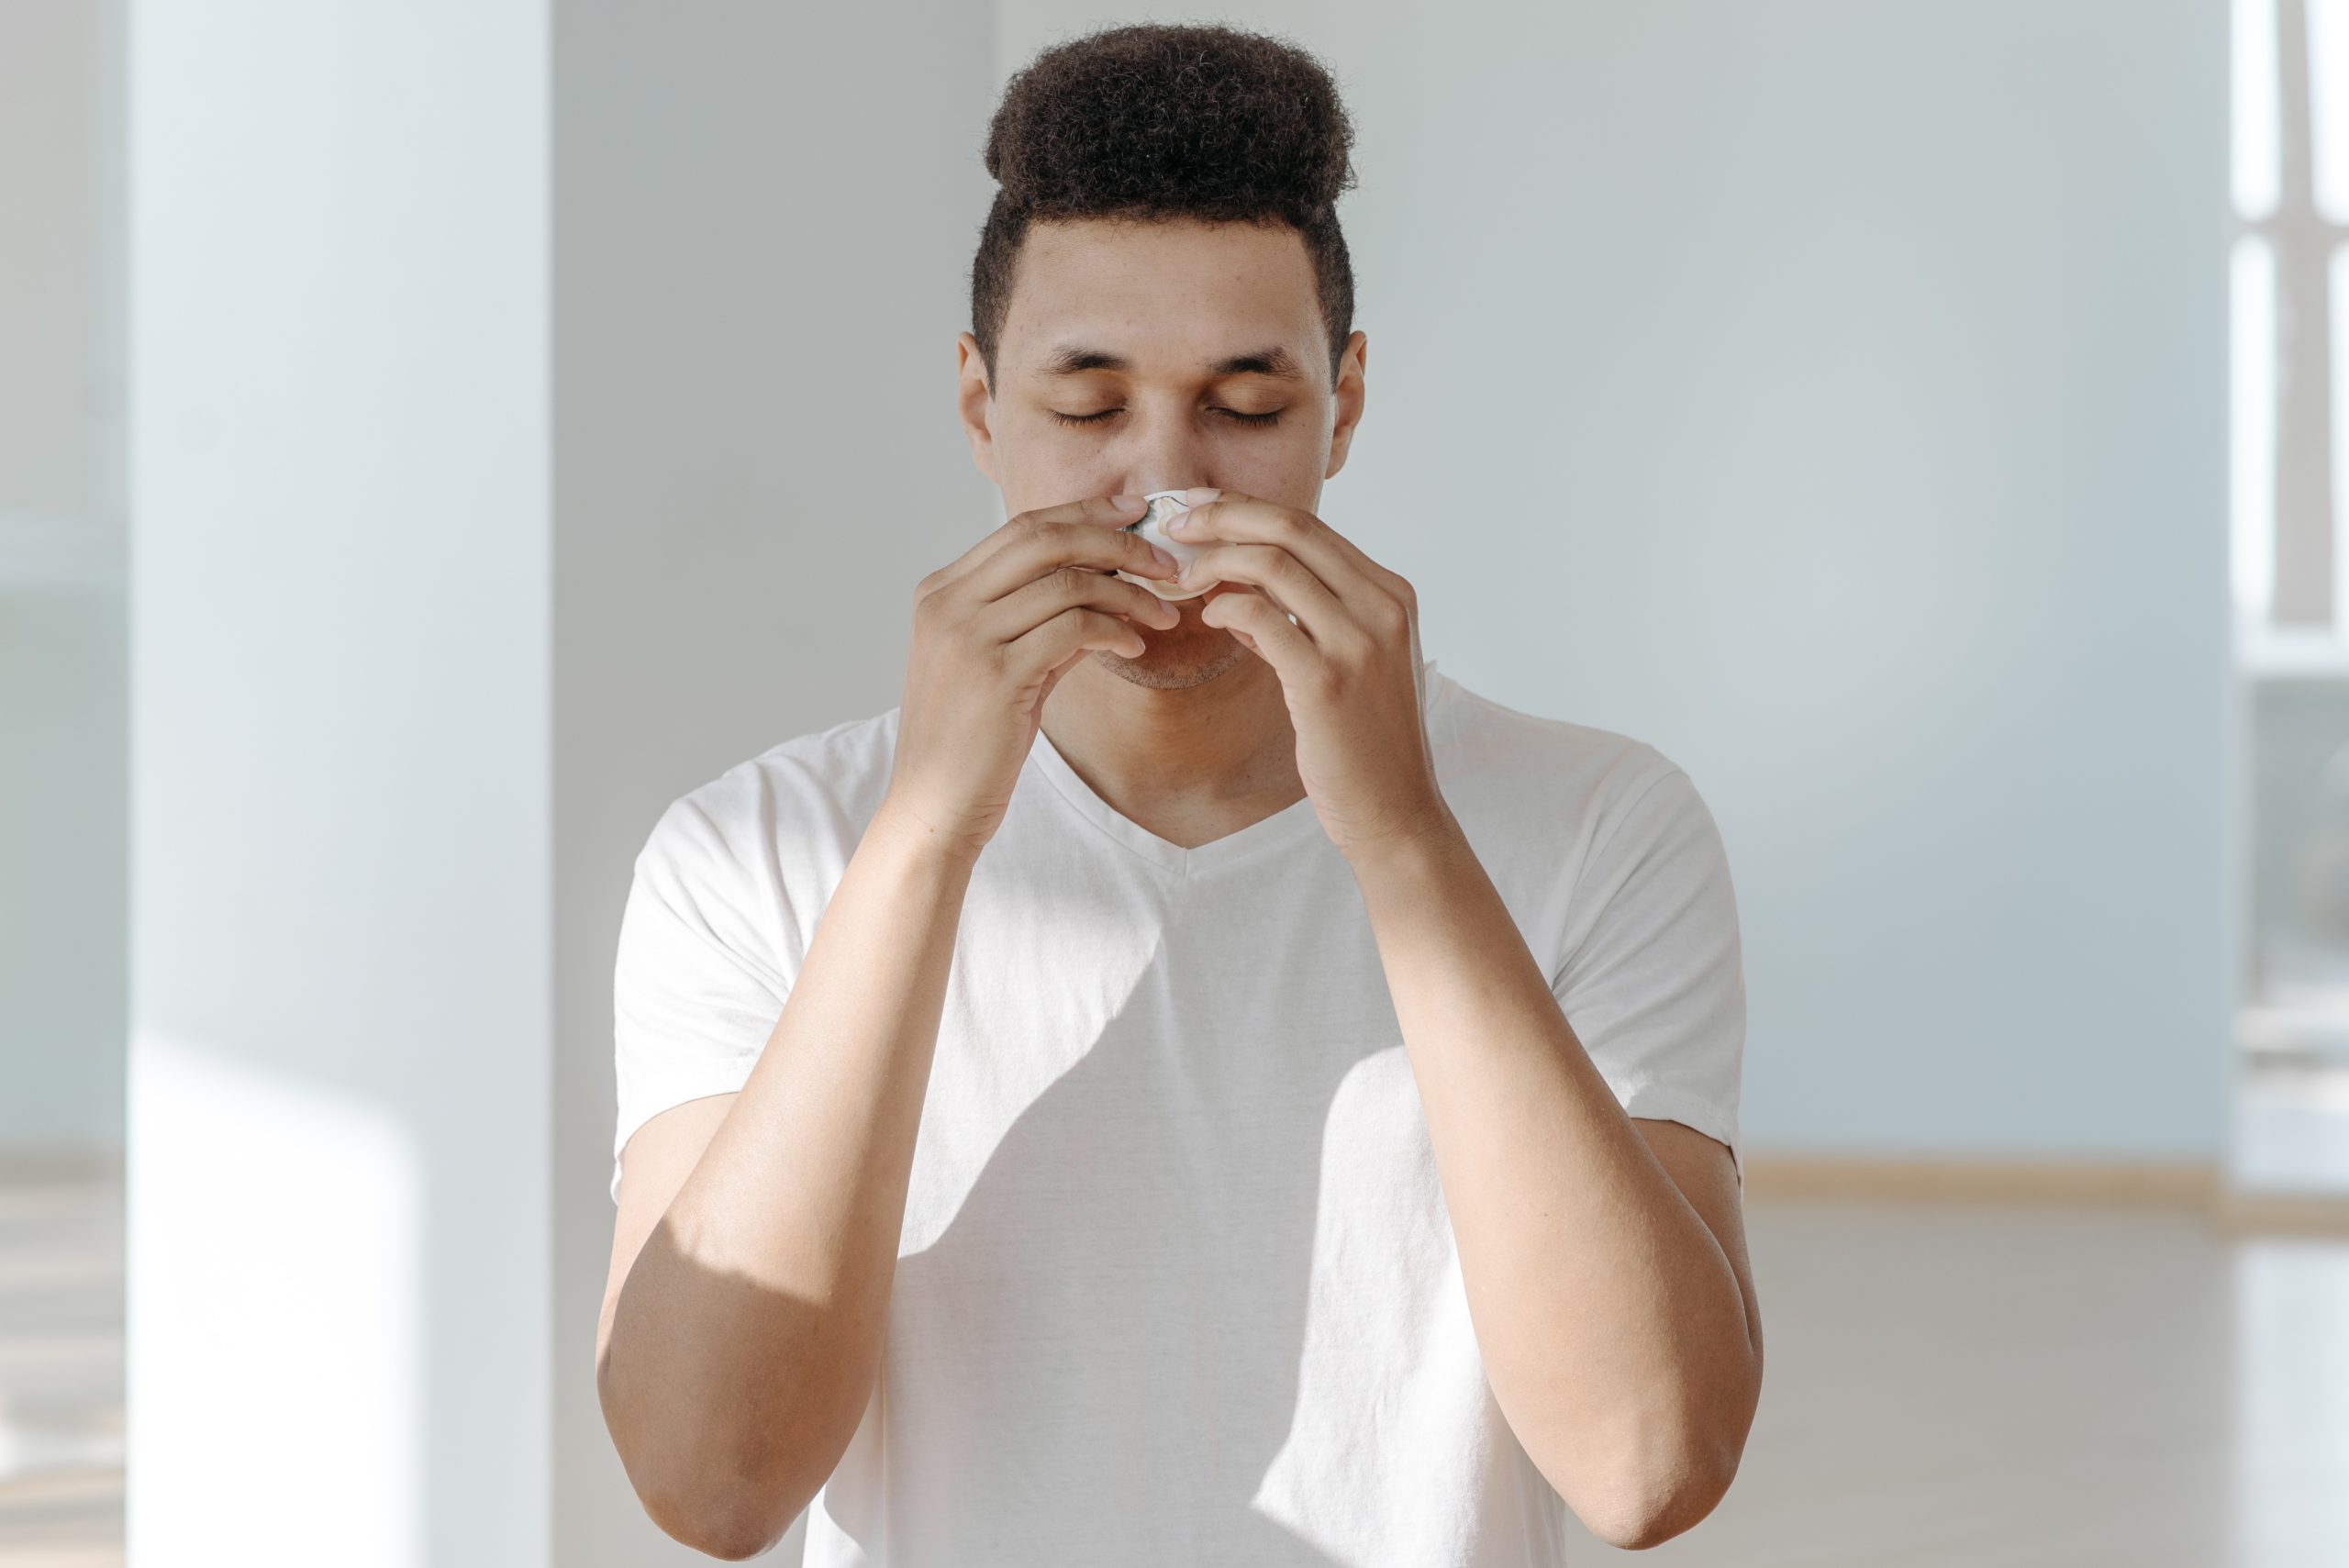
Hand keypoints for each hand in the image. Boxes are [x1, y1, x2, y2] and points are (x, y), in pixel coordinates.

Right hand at [881, 495, 1183, 860]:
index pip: (1023, 527)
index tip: (1135, 513)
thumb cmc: (970, 741)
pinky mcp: (996, 675)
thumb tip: (1107, 590)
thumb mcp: (1001, 666)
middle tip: (1165, 562)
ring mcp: (967, 636)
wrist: (933, 806)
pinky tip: (1134, 648)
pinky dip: (1113, 631)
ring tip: (1161, 615)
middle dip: (1116, 542)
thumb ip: (1043, 622)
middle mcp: (948, 602)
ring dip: (1127, 594)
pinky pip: (1073, 629)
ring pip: (1066, 583)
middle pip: (1044, 539)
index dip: (1085, 514)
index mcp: (942, 591)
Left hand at [1168, 491, 1451, 859]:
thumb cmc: (1365, 742)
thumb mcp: (1349, 664)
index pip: (1310, 525)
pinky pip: (1259, 617)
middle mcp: (1382, 606)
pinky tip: (1207, 618)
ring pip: (1272, 563)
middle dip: (1222, 516)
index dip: (1246, 509)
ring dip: (1214, 561)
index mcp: (1391, 594)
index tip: (1201, 510)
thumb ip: (1304, 619)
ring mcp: (1358, 642)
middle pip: (1291, 527)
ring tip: (1182, 577)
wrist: (1396, 812)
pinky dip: (1223, 607)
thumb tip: (1239, 590)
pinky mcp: (1326, 681)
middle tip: (1174, 526)